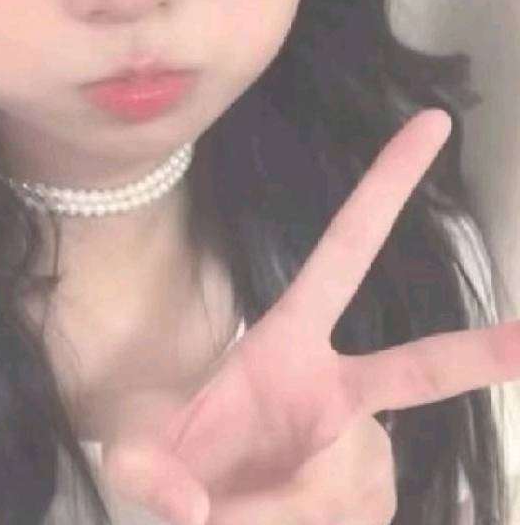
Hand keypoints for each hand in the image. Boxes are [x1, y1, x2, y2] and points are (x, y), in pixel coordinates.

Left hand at [101, 109, 519, 524]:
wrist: (197, 506)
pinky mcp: (371, 495)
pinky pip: (354, 514)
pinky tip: (282, 517)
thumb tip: (196, 512)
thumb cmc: (166, 455)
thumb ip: (146, 471)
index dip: (384, 188)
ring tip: (241, 507)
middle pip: (416, 370)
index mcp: (286, 340)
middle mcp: (334, 386)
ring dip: (288, 512)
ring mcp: (360, 445)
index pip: (343, 252)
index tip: (432, 124)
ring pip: (354, 484)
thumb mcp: (133, 453)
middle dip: (478, 355)